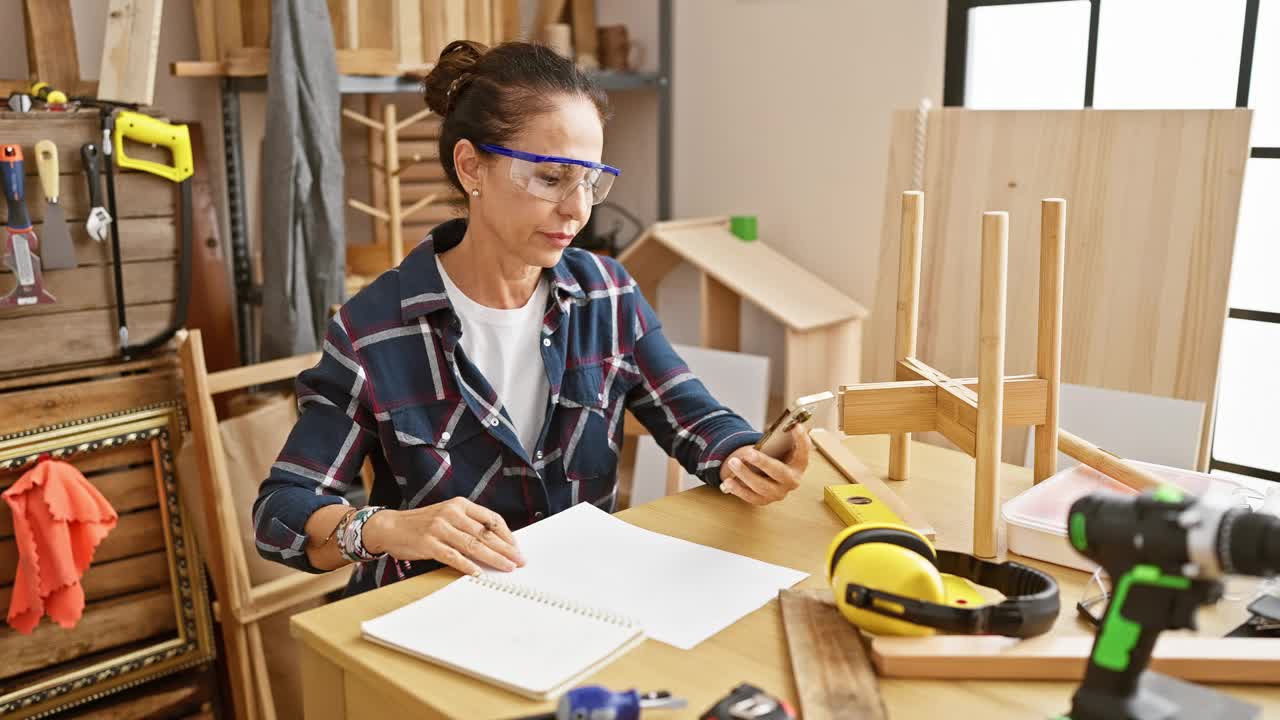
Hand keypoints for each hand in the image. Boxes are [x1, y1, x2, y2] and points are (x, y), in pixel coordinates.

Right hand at [362, 497, 524, 575]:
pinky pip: (452, 556)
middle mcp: (451, 513)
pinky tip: (477, 572)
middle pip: (485, 533)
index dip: (507, 535)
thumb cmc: (422, 524)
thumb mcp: (448, 515)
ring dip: (493, 558)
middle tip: (519, 561)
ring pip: (473, 545)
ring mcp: (439, 528)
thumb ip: (468, 525)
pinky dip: (466, 565)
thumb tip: (495, 543)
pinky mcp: (428, 543)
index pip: (491, 518)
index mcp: (460, 504)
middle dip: (506, 549)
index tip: (516, 547)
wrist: (390, 526)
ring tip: (506, 567)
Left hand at [719, 425, 810, 505]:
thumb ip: (779, 438)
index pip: (804, 451)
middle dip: (762, 462)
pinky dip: (738, 489)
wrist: (768, 475)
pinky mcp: (765, 501)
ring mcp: (779, 493)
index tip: (795, 425)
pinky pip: (751, 497)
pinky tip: (728, 481)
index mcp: (799, 464)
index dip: (801, 439)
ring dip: (745, 474)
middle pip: (779, 472)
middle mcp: (792, 480)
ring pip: (762, 486)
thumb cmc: (774, 455)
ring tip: (732, 462)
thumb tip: (777, 427)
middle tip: (748, 453)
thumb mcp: (779, 446)